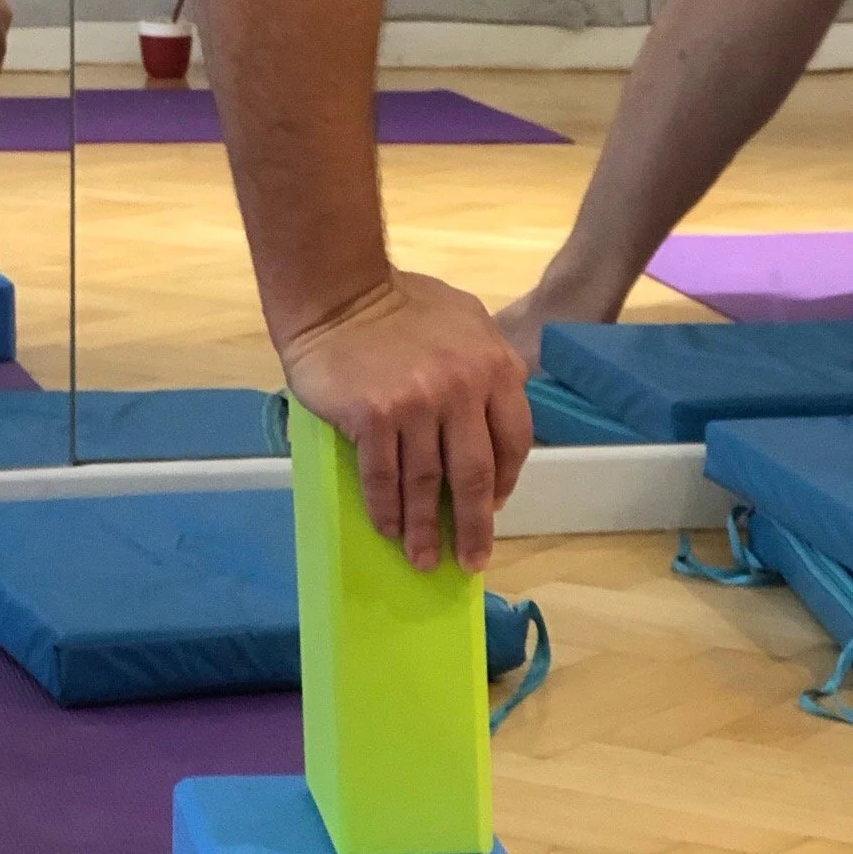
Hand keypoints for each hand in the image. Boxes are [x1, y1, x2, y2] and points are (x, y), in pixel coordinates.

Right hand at [279, 274, 532, 573]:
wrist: (339, 292)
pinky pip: (383, 477)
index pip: (513, 441)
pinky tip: (387, 528)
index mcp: (494, 366)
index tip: (493, 507)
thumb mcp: (466, 321)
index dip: (504, 482)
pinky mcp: (374, 417)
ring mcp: (417, 405)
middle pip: (474, 476)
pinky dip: (386, 510)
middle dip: (473, 526)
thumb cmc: (400, 303)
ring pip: (425, 484)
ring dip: (424, 530)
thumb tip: (492, 420)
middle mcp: (462, 389)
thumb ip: (486, 366)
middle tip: (471, 560)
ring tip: (424, 560)